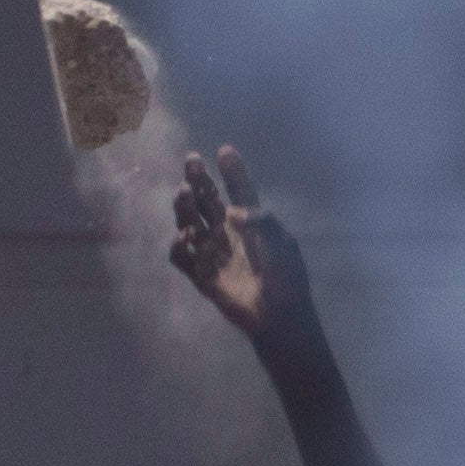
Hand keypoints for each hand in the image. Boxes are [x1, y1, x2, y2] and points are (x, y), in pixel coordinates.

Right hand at [169, 144, 319, 354]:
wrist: (280, 315)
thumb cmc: (286, 277)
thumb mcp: (281, 242)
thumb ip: (262, 221)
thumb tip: (233, 214)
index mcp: (250, 222)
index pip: (239, 190)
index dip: (232, 170)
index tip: (225, 150)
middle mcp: (227, 232)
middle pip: (206, 200)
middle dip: (198, 179)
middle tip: (192, 161)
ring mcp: (212, 252)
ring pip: (188, 221)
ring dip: (184, 205)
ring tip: (186, 192)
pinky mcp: (201, 274)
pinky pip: (182, 256)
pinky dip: (179, 244)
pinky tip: (187, 236)